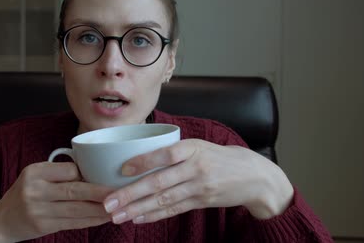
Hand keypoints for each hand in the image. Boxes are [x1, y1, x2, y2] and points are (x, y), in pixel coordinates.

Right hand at [0, 162, 113, 242]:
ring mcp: (38, 209)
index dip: (87, 174)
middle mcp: (35, 189)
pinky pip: (73, 223)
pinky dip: (91, 220)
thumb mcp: (35, 176)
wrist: (2, 220)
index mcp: (35, 171)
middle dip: (101, 192)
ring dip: (100, 209)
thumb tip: (94, 173)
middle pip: (75, 190)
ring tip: (117, 207)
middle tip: (120, 192)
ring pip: (77, 209)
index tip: (103, 176)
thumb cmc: (26, 194)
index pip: (69, 169)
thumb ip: (59, 174)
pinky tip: (103, 218)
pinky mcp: (43, 226)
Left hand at [102, 139, 293, 224]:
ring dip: (138, 209)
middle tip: (109, 201)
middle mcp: (196, 168)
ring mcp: (200, 187)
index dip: (143, 162)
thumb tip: (137, 156)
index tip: (121, 170)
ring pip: (164, 200)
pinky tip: (138, 218)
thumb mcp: (200, 145)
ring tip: (117, 215)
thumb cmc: (219, 157)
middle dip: (131, 193)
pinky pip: (174, 209)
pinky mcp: (202, 202)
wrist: (254, 176)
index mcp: (193, 148)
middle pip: (159, 182)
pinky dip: (155, 215)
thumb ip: (174, 151)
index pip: (165, 154)